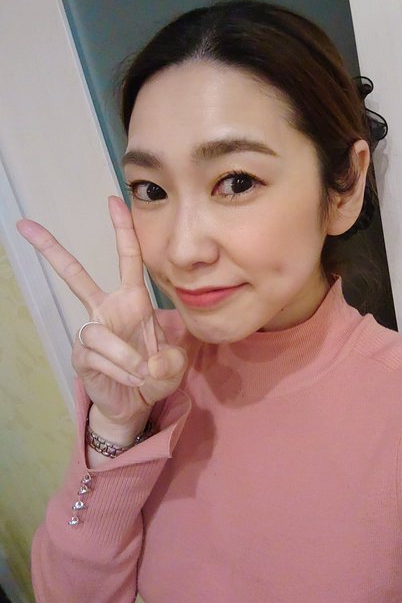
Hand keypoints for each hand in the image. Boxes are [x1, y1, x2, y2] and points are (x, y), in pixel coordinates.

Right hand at [16, 196, 186, 434]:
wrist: (136, 403)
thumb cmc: (154, 373)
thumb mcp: (174, 365)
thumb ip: (172, 360)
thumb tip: (150, 362)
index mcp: (132, 301)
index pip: (128, 259)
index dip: (122, 230)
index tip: (113, 200)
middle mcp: (107, 311)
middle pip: (75, 277)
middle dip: (52, 250)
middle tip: (25, 225)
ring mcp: (91, 332)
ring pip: (98, 334)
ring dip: (125, 357)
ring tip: (142, 374)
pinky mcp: (80, 355)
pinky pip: (97, 357)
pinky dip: (120, 370)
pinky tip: (131, 379)